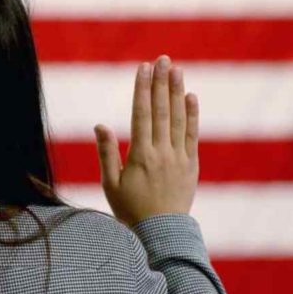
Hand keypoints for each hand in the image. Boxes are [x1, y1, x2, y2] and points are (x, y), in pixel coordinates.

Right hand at [93, 54, 199, 227]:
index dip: (142, 89)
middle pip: (161, 111)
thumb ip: (107, 153)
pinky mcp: (191, 165)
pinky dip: (192, 115)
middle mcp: (161, 152)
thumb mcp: (110, 185)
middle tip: (162, 59)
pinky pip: (192, 135)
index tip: (143, 68)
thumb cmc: (130, 211)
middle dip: (161, 83)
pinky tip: (191, 97)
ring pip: (178, 118)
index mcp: (140, 156)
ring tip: (176, 70)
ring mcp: (179, 158)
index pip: (141, 114)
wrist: (161, 234)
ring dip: (177, 92)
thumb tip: (100, 125)